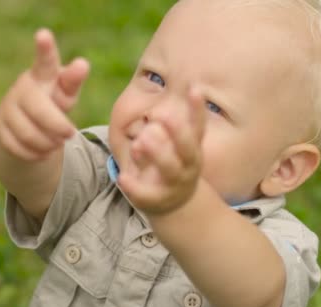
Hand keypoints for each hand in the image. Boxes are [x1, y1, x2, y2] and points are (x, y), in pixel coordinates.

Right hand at [0, 28, 89, 160]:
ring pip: (30, 133)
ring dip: (49, 143)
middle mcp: (22, 88)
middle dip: (58, 126)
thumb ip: (72, 80)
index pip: (45, 61)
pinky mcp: (0, 129)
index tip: (44, 34)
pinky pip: (20, 147)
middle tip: (71, 134)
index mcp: (42, 75)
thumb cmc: (51, 102)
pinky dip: (36, 154)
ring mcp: (8, 108)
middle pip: (40, 110)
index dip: (45, 49)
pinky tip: (42, 150)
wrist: (21, 126)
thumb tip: (82, 64)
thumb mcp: (65, 92)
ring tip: (57, 142)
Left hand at [118, 87, 207, 214]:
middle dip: (177, 132)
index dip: (198, 109)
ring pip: (169, 170)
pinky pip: (146, 194)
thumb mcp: (177, 145)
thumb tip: (162, 106)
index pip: (198, 126)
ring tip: (139, 141)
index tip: (194, 88)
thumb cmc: (173, 164)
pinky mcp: (156, 199)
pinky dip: (134, 186)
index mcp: (193, 148)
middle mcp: (188, 166)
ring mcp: (174, 184)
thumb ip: (170, 126)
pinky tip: (122, 177)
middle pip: (187, 148)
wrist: (175, 204)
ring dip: (156, 154)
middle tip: (160, 115)